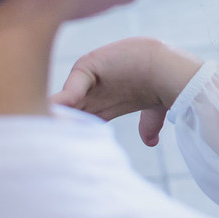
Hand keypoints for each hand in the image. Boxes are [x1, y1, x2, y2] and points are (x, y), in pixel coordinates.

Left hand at [51, 37, 202, 146]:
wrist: (172, 71)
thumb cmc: (165, 86)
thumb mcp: (153, 112)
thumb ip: (148, 126)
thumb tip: (151, 143)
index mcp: (104, 104)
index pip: (78, 120)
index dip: (70, 132)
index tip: (63, 150)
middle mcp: (93, 92)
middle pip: (66, 112)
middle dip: (58, 125)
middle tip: (47, 142)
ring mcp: (88, 79)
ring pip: (63, 101)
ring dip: (56, 116)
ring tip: (46, 130)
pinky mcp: (88, 66)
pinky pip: (71, 87)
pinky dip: (65, 101)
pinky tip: (57, 114)